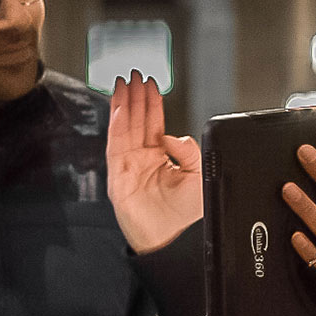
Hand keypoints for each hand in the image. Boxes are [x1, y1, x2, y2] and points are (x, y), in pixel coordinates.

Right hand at [107, 71, 202, 253]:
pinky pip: (116, 145)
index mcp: (161, 159)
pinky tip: (119, 109)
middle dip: (136, 97)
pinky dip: (117, 125)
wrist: (169, 240)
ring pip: (125, 128)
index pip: (155, 124)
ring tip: (124, 84)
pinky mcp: (118, 175)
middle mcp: (143, 160)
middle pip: (137, 121)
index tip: (152, 85)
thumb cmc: (183, 217)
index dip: (153, 104)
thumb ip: (191, 152)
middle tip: (135, 75)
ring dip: (124, 105)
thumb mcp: (199, 177)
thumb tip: (173, 136)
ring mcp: (129, 166)